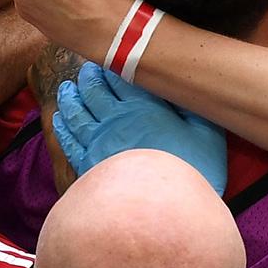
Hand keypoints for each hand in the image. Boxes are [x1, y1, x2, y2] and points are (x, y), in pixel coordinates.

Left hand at [53, 61, 227, 192]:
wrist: (165, 210)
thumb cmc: (193, 171)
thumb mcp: (207, 132)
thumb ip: (193, 106)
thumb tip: (183, 88)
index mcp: (143, 107)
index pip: (120, 77)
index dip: (112, 64)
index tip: (108, 56)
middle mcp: (115, 120)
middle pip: (94, 90)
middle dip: (89, 76)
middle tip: (86, 69)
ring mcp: (98, 142)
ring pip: (77, 112)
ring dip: (71, 97)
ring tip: (68, 88)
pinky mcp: (88, 165)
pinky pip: (69, 141)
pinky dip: (62, 127)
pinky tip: (59, 120)